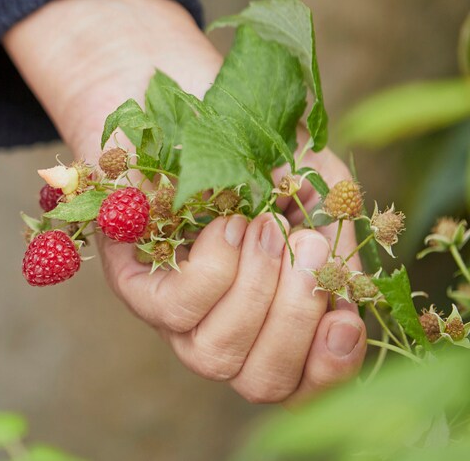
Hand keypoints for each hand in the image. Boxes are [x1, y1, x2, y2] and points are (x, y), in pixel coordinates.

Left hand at [5, 0, 365, 402]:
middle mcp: (220, 326)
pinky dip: (213, 270)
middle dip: (293, 320)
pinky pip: (175, 311)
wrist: (185, 96)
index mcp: (271, 316)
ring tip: (264, 223)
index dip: (329, 369)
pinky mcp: (132, 283)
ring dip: (254, 290)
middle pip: (260, 382)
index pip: (298, 382)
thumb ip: (336, 243)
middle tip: (303, 241)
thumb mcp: (315, 189)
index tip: (346, 318)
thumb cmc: (255, 146)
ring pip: (215, 354)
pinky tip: (225, 223)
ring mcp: (173, 312)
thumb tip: (344, 297)